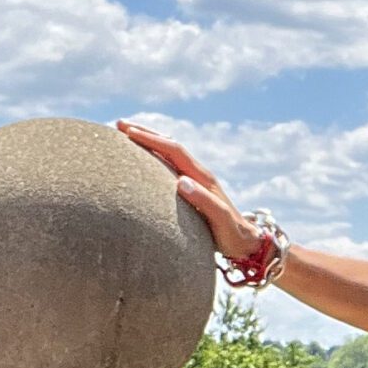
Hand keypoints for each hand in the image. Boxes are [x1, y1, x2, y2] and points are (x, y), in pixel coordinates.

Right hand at [117, 120, 259, 262]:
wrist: (247, 242)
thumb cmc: (233, 234)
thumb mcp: (220, 219)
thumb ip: (203, 201)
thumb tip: (181, 182)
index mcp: (203, 177)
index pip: (174, 150)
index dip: (152, 139)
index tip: (128, 132)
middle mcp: (199, 174)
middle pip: (170, 145)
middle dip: (145, 133)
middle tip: (120, 125)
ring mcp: (196, 181)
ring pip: (170, 153)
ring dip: (150, 141)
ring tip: (127, 134)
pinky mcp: (194, 190)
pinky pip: (170, 166)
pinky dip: (155, 156)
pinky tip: (144, 160)